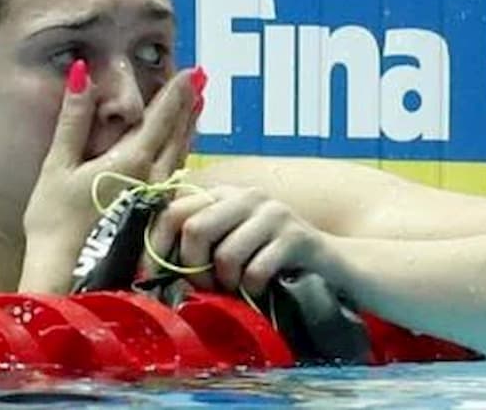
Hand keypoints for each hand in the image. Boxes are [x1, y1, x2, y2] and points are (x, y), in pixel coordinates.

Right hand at [19, 61, 202, 287]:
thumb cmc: (56, 223)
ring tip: (197, 108)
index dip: (175, 93)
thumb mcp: (58, 166)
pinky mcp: (153, 219)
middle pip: (177, 135)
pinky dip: (179, 155)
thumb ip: (73, 119)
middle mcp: (154, 179)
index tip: (190, 71)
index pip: (161, 118)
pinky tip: (179, 153)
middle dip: (188, 106)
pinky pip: (174, 177)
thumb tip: (82, 73)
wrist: (67, 278)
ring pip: (179, 157)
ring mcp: (157, 201)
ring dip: (188, 129)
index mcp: (133, 162)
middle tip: (202, 81)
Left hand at [146, 185, 337, 296]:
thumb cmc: (272, 261)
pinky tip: (260, 291)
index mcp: (224, 194)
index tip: (152, 275)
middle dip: (192, 268)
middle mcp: (247, 196)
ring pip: (225, 255)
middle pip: (195, 229)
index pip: (173, 209)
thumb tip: (151, 265)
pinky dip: (252, 291)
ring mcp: (273, 214)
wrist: (334, 266)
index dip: (157, 245)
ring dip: (226, 284)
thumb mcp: (232, 243)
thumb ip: (199, 243)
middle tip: (205, 288)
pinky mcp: (296, 237)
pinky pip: (255, 271)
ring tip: (236, 289)